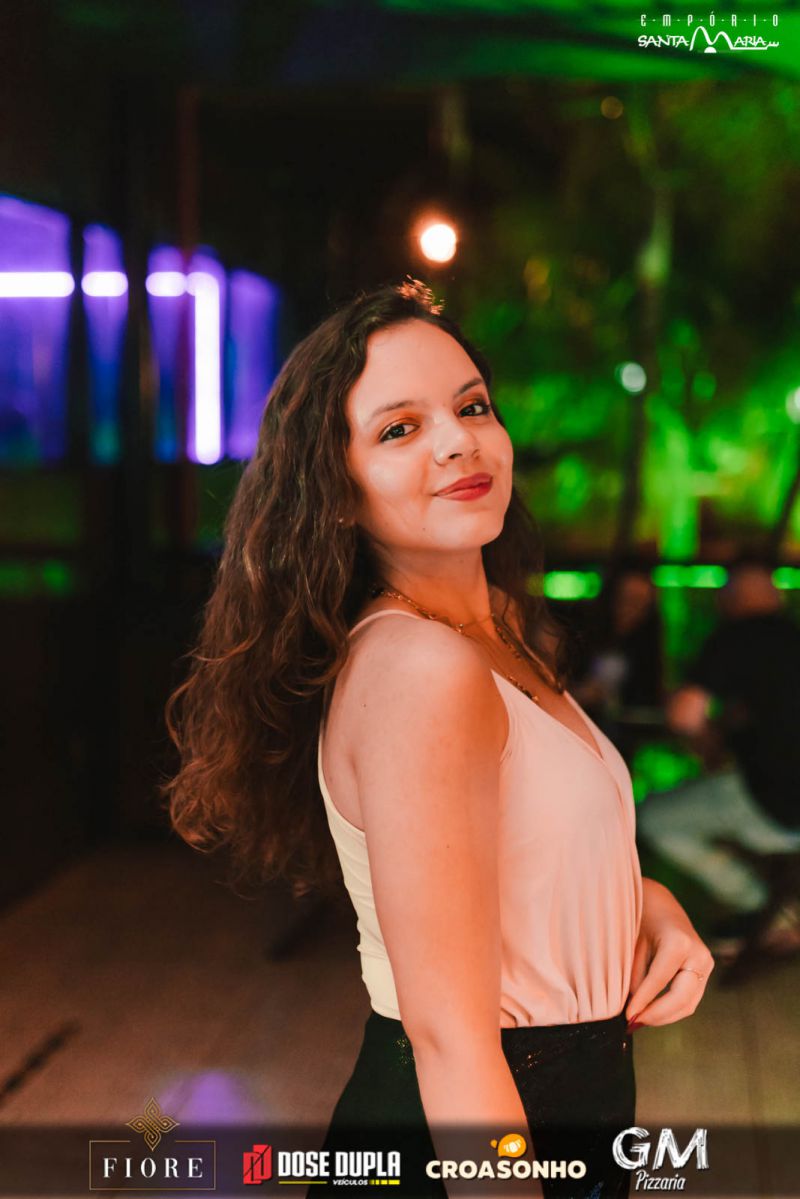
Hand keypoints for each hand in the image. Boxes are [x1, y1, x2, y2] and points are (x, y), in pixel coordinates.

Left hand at [625, 878, 714, 1029]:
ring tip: (640, 1021)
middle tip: (633, 1023)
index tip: (627, 1016)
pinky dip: (672, 1009)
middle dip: (657, 1015)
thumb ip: (634, 975)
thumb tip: (634, 1009)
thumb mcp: (632, 942)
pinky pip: (690, 998)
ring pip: (688, 1003)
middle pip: (681, 998)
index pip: (660, 981)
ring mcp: (706, 963)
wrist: (659, 901)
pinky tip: (651, 1013)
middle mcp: (698, 954)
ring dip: (665, 1017)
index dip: (643, 1002)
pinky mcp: (705, 970)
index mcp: (678, 942)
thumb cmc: (640, 917)